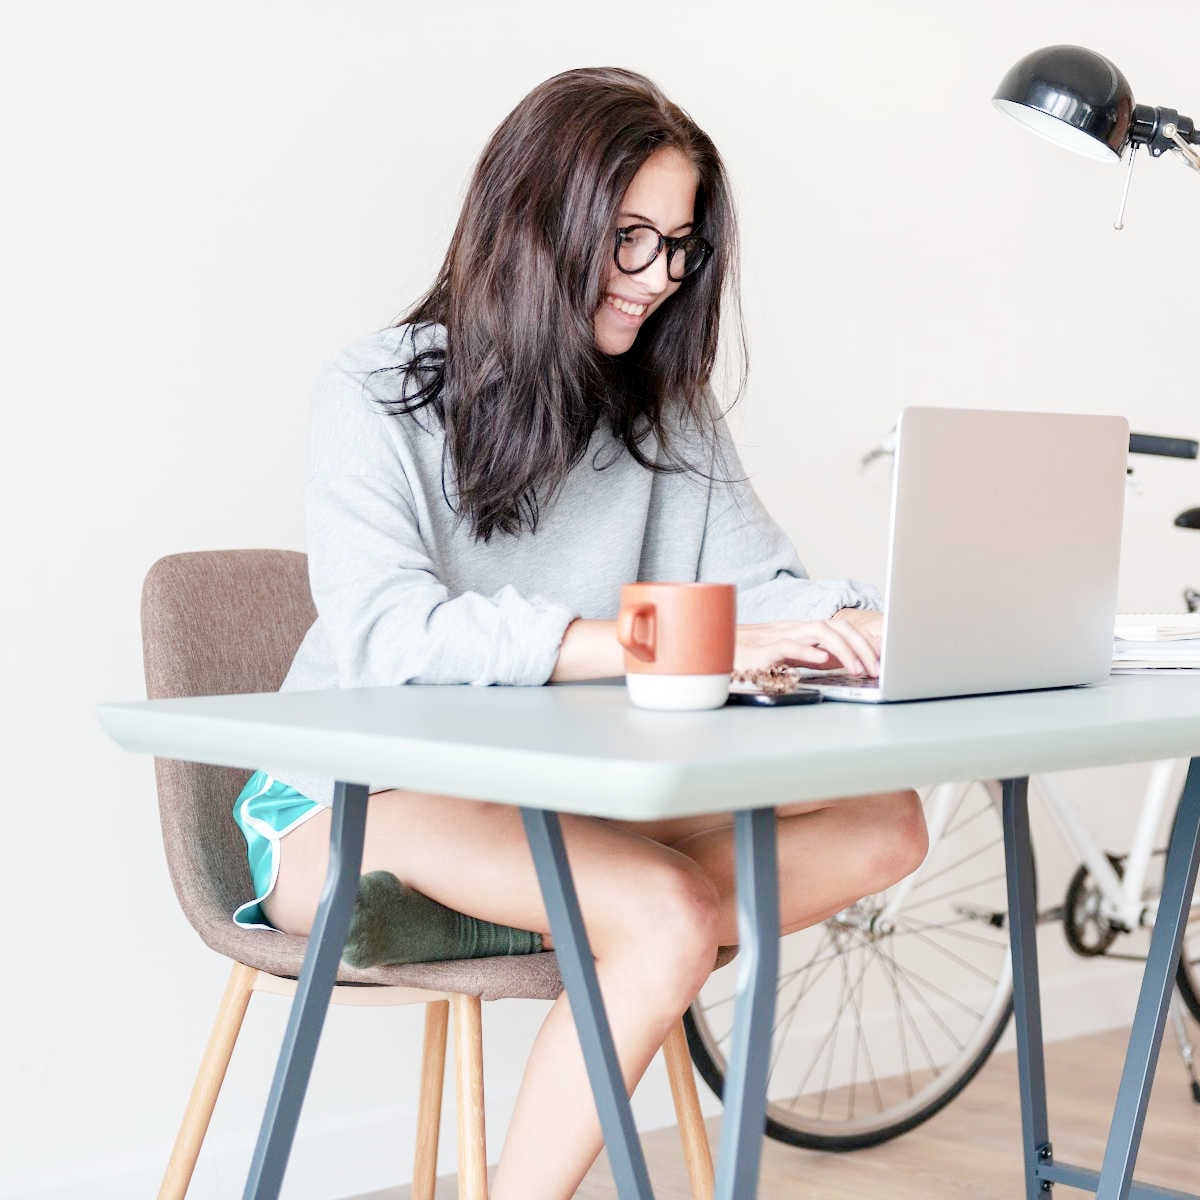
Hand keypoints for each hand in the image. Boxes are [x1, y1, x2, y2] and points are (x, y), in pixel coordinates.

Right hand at [734, 614, 880, 677]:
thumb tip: (843, 661)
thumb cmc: (751, 654)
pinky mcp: (764, 650)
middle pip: (837, 626)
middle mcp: (795, 628)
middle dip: (862, 646)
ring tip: (858, 669)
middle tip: (878, 669)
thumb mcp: (790, 656)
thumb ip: (815, 655)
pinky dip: (808, 651)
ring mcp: (779, 636)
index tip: (882, 660)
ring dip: (844, 650)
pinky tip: (824, 660)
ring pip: (819, 632)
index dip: (864, 642)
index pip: (841, 628)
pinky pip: (789, 645)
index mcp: (803, 630)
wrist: (716, 649)